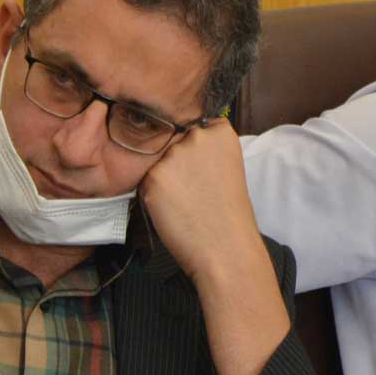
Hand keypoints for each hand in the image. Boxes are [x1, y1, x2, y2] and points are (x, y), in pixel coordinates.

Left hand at [139, 118, 266, 281]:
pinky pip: (146, 182)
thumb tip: (176, 144)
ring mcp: (173, 155)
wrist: (226, 247)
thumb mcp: (227, 168)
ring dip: (163, 179)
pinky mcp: (153, 177)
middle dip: (176, 163)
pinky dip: (154, 196)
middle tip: (194, 189)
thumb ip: (204, 151)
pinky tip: (174, 210)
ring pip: (156, 162)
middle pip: (172, 142)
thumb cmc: (229, 214)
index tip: (203, 169)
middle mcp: (196, 136)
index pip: (194, 126)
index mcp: (220, 132)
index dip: (194, 150)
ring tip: (185, 202)